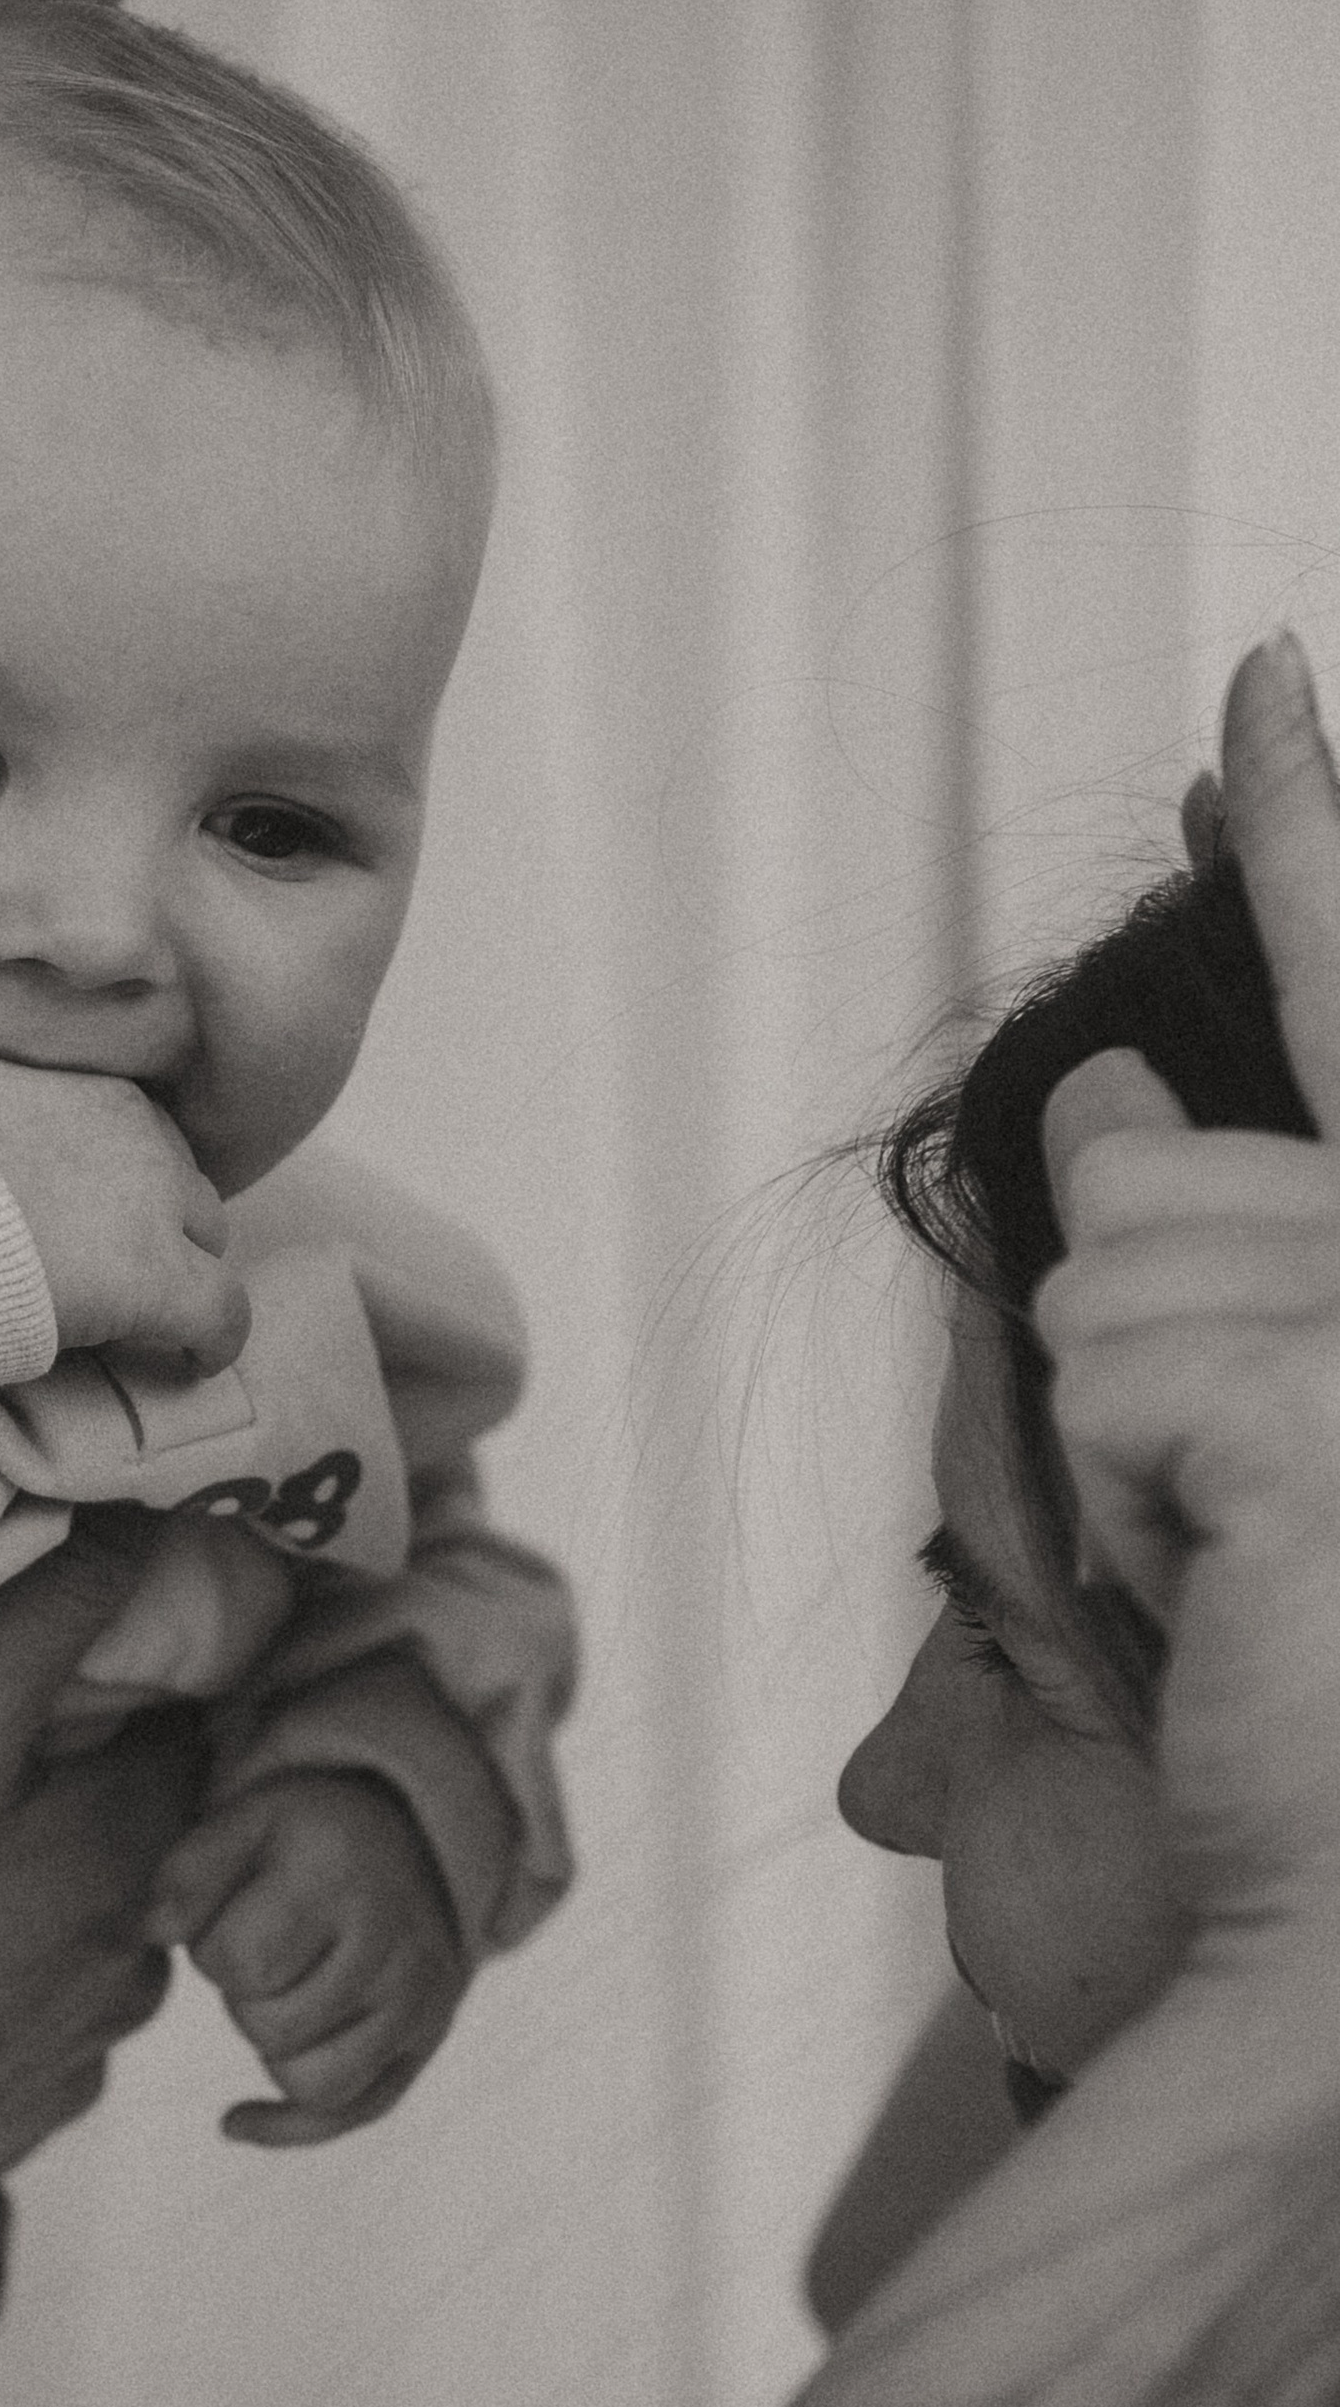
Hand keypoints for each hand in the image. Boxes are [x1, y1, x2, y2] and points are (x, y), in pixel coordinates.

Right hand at [0, 1022, 248, 1371]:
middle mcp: (124, 1126)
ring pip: (205, 1230)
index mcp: (68, 1076)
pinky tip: (194, 1363)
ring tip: (146, 1311)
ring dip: (180, 1263)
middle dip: (152, 1212)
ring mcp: (150, 1203)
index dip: (106, 1166)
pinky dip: (215, 1338)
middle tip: (104, 1259)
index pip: (119, 1119)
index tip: (74, 1202)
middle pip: (172, 1169)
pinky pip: (222, 1313)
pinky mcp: (157, 1281)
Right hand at [0, 1533, 198, 2360]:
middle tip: (0, 1741)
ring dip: (50, 1883)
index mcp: (138, 1853)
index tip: (89, 1644)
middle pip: (151, 1828)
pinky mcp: (16, 2117)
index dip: (152, 1673)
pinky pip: (38, 2018)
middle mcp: (140, 1959)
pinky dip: (1, 1979)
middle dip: (98, 1777)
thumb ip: (41, 1623)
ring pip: (96, 1926)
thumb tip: (138, 1531)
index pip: (202, 1726)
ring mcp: (80, 2053)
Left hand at [150, 1772, 465, 2146]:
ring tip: (286, 1988)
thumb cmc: (305, 1836)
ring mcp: (420, 1999)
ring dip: (274, 2045)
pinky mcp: (425, 2041)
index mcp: (341, 1874)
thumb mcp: (245, 1821)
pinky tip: (235, 2118)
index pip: (242, 1964)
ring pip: (311, 2084)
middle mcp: (396, 1942)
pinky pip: (349, 2115)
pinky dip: (286, 2123)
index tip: (236, 1916)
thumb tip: (153, 1933)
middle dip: (246, 1996)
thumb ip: (188, 1872)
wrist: (412, 1838)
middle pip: (272, 2029)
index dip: (213, 1948)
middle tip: (267, 1946)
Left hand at [1036, 631, 1339, 1909]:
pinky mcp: (1332, 1404)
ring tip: (1258, 1579)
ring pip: (1100, 1274)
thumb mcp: (1248, 1451)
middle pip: (1152, 1183)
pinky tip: (1230, 1597)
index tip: (1264, 684)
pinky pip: (1091, 1375)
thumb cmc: (1338, 1721)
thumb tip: (1090, 1108)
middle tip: (1256, 1541)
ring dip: (1121, 1447)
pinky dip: (1110, 1502)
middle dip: (1136, 1354)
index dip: (1313, 826)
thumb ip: (1201, 1257)